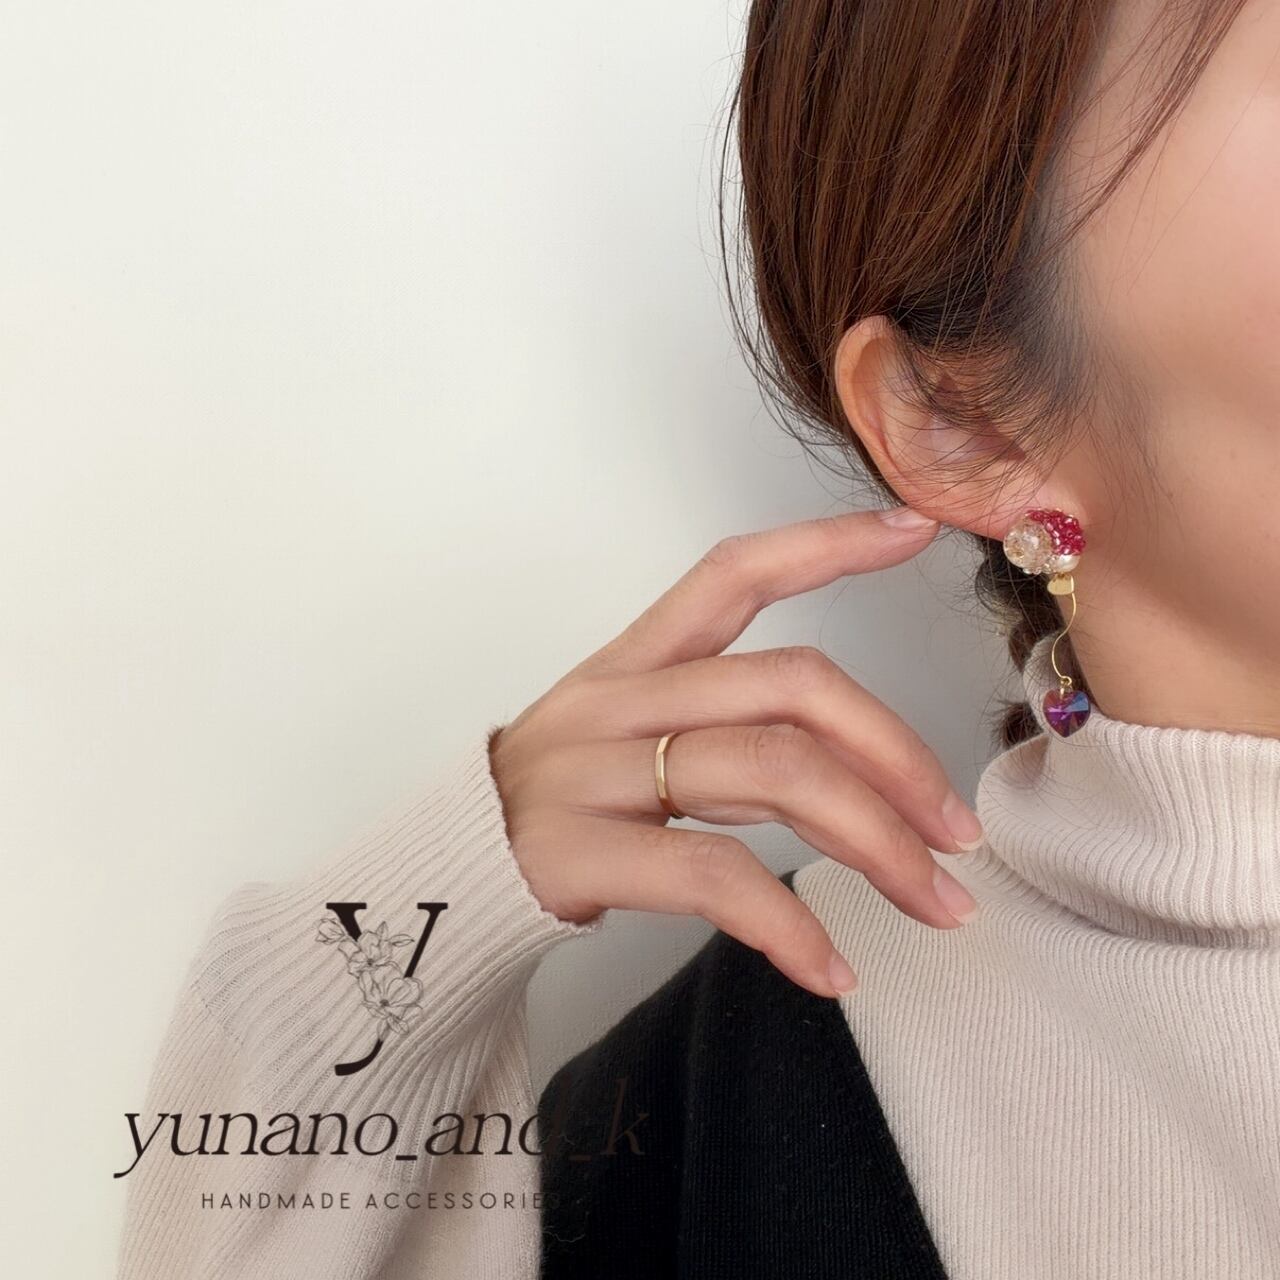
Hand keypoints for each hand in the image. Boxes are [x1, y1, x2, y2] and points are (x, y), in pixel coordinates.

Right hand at [487, 505, 984, 997]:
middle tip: (959, 829)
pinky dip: (791, 925)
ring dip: (877, 842)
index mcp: (634, 662)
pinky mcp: (578, 851)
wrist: (441, 880)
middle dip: (896, 752)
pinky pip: (713, 874)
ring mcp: (595, 771)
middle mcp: (618, 700)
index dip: (823, 545)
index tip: (913, 528)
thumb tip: (867, 778)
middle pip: (789, 687)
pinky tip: (834, 969)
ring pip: (771, 772)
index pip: (732, 573)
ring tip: (937, 903)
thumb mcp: (636, 746)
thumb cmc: (564, 810)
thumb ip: (735, 740)